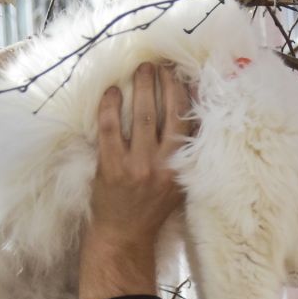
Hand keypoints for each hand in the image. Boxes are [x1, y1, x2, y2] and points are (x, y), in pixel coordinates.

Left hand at [78, 63, 194, 298]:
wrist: (124, 235)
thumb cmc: (152, 206)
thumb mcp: (179, 181)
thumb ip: (184, 151)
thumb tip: (186, 110)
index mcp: (182, 166)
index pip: (188, 121)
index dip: (184, 92)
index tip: (179, 72)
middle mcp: (163, 165)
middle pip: (166, 112)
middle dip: (163, 82)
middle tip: (157, 63)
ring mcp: (136, 166)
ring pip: (140, 115)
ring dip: (140, 87)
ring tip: (140, 69)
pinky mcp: (111, 168)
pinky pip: (109, 128)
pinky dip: (109, 106)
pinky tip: (110, 91)